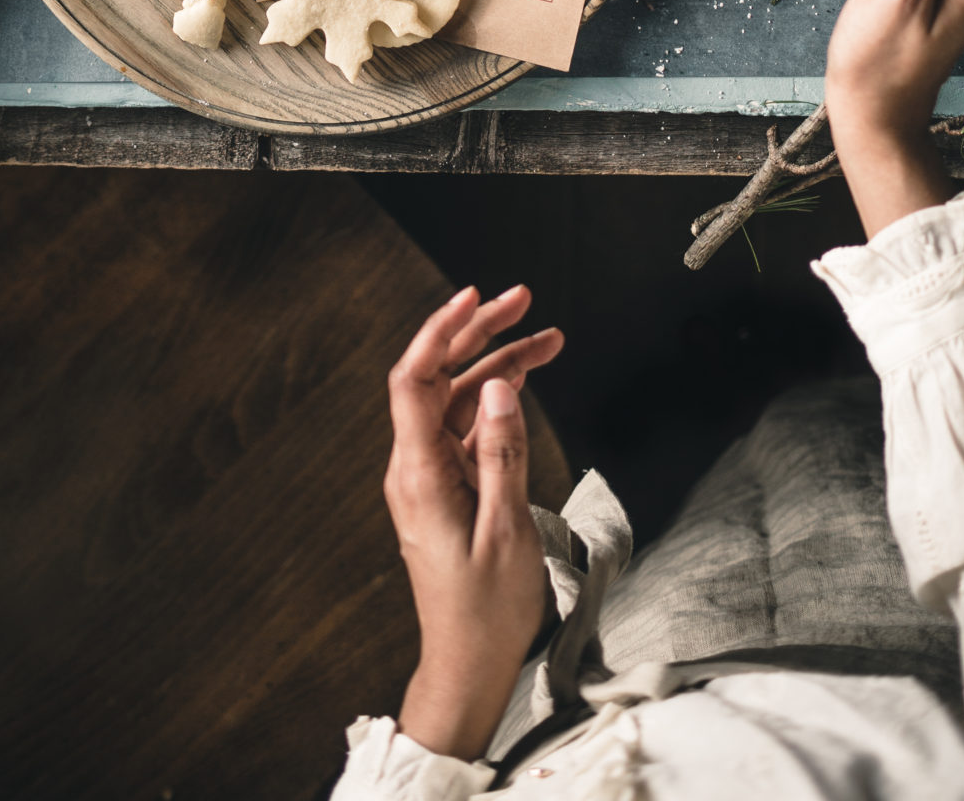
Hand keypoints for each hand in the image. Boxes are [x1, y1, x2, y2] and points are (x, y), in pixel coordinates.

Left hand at [385, 283, 563, 762]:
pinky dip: (498, 403)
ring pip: (461, 402)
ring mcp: (431, 478)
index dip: (439, 331)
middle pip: (440, 379)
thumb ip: (502, 452)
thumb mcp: (506, 529)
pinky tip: (525, 384)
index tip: (473, 297)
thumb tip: (499, 386)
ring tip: (548, 340)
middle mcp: (416, 468)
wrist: (469, 665)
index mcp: (419, 473)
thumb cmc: (486, 610)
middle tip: (524, 300)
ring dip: (500, 367)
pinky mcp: (448, 490)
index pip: (415, 380)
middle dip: (479, 334)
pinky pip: (468, 430)